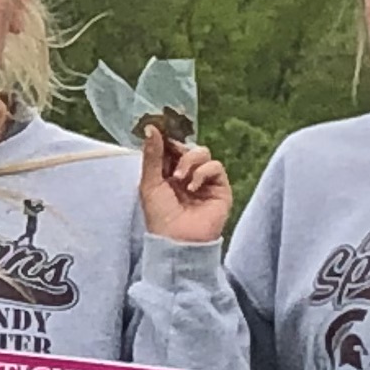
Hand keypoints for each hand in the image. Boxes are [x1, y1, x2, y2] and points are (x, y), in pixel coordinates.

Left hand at [139, 129, 231, 243]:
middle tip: (169, 162)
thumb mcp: (149, 183)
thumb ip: (152, 155)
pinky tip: (192, 187)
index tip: (159, 129)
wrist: (178, 241)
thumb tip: (150, 127)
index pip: (170, 147)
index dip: (166, 138)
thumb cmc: (160, 217)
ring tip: (179, 179)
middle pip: (187, 146)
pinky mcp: (220, 187)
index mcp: (167, 173)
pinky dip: (203, 172)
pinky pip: (215, 166)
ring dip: (189, 161)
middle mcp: (186, 175)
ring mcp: (204, 180)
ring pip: (202, 152)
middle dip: (177, 150)